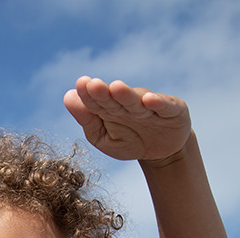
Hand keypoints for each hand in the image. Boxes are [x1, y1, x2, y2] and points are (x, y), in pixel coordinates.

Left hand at [64, 77, 191, 163]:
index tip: (79, 85)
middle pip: (115, 99)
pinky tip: (149, 100)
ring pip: (136, 101)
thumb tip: (67, 97)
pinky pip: (164, 106)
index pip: (97, 101)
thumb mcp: (104, 137)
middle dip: (104, 92)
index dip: (88, 94)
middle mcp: (129, 104)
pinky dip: (157, 103)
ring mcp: (151, 106)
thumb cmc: (130, 141)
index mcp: (111, 108)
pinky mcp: (172, 110)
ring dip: (126, 95)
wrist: (162, 151)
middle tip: (91, 84)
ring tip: (115, 87)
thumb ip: (87, 120)